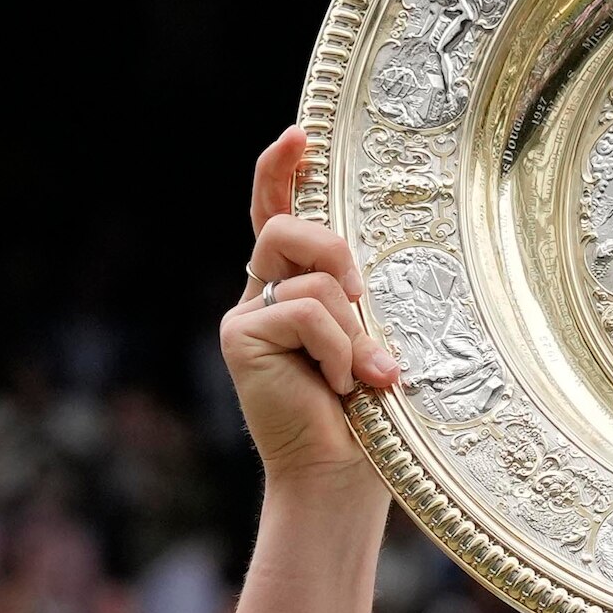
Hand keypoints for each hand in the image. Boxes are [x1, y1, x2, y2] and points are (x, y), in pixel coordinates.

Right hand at [218, 130, 400, 497]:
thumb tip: (364, 275)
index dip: (280, 169)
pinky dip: (337, 348)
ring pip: (308, 275)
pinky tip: (339, 386)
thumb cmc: (366, 417)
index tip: (300, 134)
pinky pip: (304, 311)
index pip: (275, 212)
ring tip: (361, 374)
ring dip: (351, 328)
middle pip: (287, 226)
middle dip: (335, 251)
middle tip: (364, 300)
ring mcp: (246, 315)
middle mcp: (260, 293)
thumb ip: (358, 301)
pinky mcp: (242, 337)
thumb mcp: (370, 341)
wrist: (338, 478)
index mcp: (292, 287)